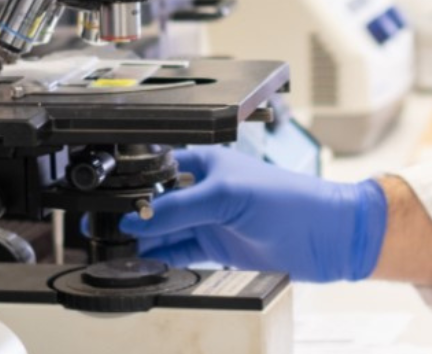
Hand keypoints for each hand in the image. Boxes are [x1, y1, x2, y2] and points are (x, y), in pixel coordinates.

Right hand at [121, 146, 386, 282]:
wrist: (328, 236)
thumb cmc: (291, 200)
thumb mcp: (228, 196)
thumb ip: (180, 207)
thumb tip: (138, 217)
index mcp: (208, 162)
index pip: (159, 171)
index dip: (134, 186)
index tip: (108, 205)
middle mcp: (208, 189)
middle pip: (159, 204)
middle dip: (134, 219)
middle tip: (104, 234)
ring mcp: (213, 220)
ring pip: (167, 232)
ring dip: (145, 244)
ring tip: (116, 255)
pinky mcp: (221, 248)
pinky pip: (182, 255)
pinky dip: (163, 262)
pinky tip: (146, 269)